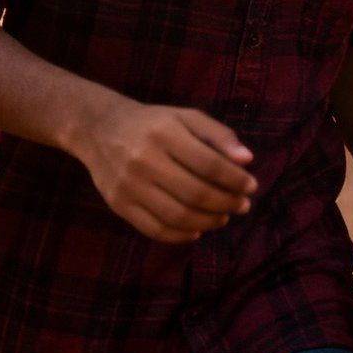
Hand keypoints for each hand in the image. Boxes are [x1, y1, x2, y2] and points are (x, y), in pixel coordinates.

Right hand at [69, 98, 255, 243]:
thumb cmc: (154, 123)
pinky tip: (198, 230)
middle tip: (242, 206)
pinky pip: (154, 229)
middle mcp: (145, 161)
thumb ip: (218, 135)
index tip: (252, 186)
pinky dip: (180, 235)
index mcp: (166, 134)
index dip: (234, 179)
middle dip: (225, 203)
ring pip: (176, 216)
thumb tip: (247, 159)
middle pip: (194, 193)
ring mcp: (129, 186)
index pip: (208, 163)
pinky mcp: (119, 206)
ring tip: (224, 217)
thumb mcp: (186, 117)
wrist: (101, 130)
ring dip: (207, 221)